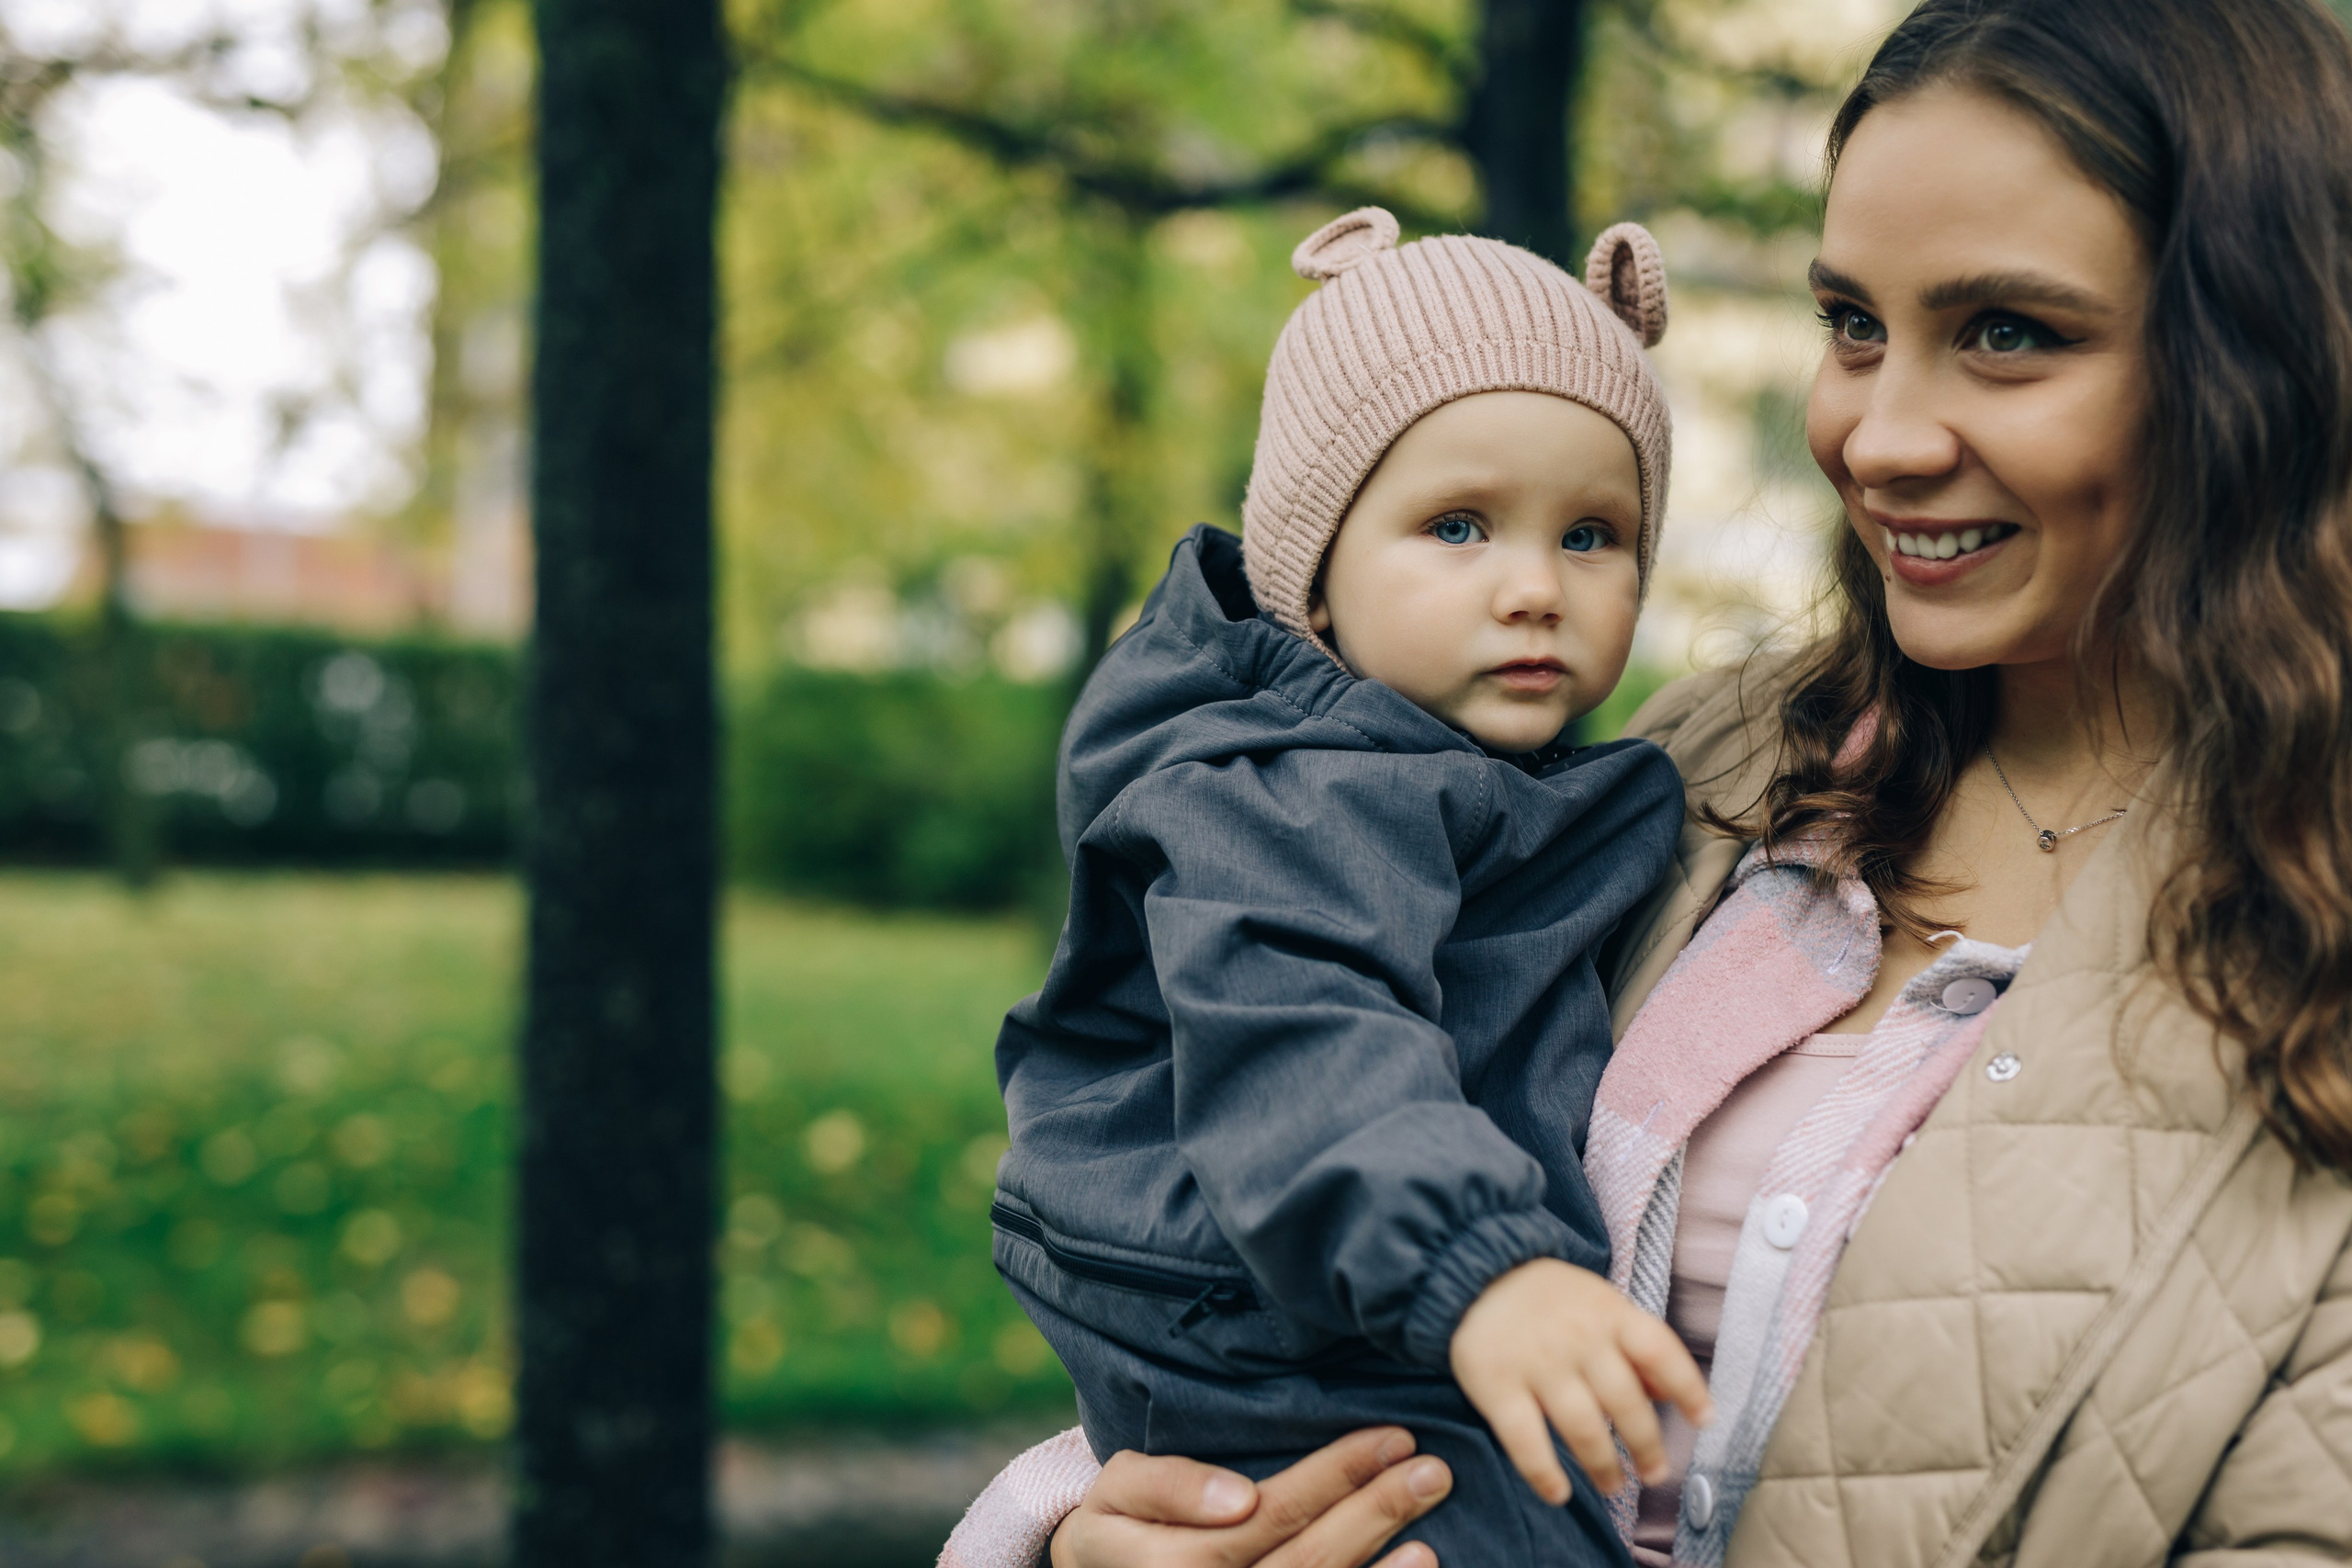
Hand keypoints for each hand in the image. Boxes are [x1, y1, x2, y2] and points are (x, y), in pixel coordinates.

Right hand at [1048, 1426, 1453, 1567]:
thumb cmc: (1116, 1531)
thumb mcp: (1115, 1493)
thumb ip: (1168, 1487)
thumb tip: (1240, 1498)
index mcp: (1173, 1566)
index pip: (1271, 1514)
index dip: (1333, 1477)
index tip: (1389, 1437)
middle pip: (1308, 1558)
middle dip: (1374, 1510)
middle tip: (1432, 1469)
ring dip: (1384, 1564)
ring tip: (1433, 1522)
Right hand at [1449, 1258, 1711, 1502]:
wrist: (1473, 1268)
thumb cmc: (1548, 1297)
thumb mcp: (1599, 1304)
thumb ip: (1634, 1345)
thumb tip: (1670, 1394)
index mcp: (1609, 1314)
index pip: (1660, 1351)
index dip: (1688, 1387)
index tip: (1704, 1420)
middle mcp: (1578, 1338)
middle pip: (1625, 1401)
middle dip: (1647, 1445)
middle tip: (1654, 1473)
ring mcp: (1536, 1362)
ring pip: (1582, 1427)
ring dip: (1604, 1465)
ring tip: (1613, 1485)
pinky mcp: (1495, 1384)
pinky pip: (1525, 1439)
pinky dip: (1543, 1472)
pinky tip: (1558, 1492)